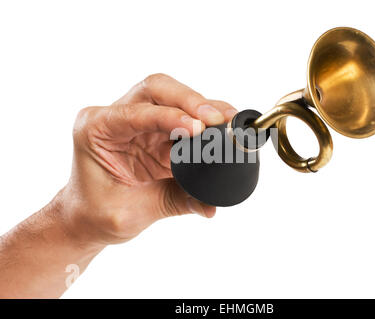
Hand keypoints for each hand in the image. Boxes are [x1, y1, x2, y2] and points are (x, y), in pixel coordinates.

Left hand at [61, 74, 237, 245]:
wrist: (89, 218)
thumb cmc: (98, 212)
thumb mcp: (132, 211)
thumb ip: (174, 202)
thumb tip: (211, 204)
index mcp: (97, 129)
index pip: (139, 112)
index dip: (171, 117)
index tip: (198, 128)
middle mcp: (116, 117)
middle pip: (157, 90)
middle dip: (190, 100)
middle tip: (216, 118)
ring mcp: (139, 121)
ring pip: (174, 97)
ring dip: (203, 107)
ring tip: (228, 120)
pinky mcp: (157, 131)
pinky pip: (185, 117)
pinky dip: (205, 120)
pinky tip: (223, 126)